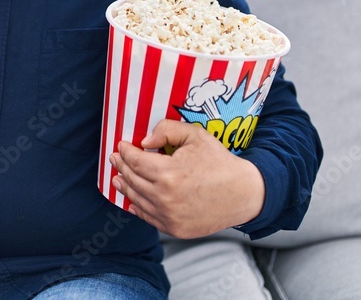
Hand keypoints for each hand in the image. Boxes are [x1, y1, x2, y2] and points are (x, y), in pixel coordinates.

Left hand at [110, 119, 264, 238]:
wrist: (245, 194)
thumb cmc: (220, 163)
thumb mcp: (195, 136)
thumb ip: (166, 130)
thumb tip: (144, 142)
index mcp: (168, 173)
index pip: (135, 161)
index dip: (125, 152)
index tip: (121, 146)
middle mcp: (165, 197)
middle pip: (132, 180)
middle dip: (121, 167)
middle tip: (115, 159)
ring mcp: (169, 216)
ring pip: (137, 199)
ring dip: (124, 187)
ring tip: (118, 178)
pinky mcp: (175, 229)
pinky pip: (149, 218)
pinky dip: (138, 208)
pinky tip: (132, 201)